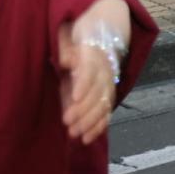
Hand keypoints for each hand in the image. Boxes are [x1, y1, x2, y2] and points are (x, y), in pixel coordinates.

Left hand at [58, 24, 114, 144]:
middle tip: (68, 123)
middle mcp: (105, 72)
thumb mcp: (70, 35)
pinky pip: (106, 113)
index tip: (75, 97)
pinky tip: (88, 138)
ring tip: (75, 134)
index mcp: (94, 56)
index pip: (90, 71)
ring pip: (103, 105)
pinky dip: (99, 126)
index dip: (84, 85)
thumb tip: (66, 61)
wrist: (102, 35)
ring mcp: (108, 85)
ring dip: (90, 122)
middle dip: (84, 110)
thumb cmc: (78, 37)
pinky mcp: (108, 96)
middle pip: (97, 93)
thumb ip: (66, 47)